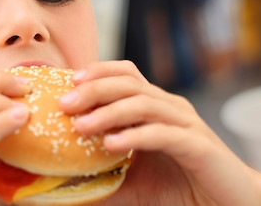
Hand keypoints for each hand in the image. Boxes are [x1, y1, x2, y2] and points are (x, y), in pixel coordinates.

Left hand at [59, 60, 259, 205]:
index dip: (97, 72)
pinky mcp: (199, 147)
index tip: (67, 83)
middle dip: (94, 89)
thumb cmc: (183, 189)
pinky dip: (135, 136)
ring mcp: (187, 125)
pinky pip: (163, 134)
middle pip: (129, 83)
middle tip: (64, 104)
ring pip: (144, 104)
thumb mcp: (134, 183)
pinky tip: (110, 144)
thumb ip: (102, 178)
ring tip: (80, 126)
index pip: (126, 74)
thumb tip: (62, 182)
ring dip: (108, 112)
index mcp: (157, 108)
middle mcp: (171, 108)